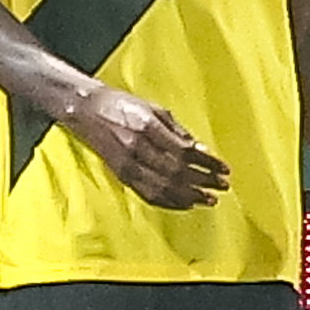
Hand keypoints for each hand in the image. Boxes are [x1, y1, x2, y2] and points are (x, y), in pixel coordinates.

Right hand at [63, 84, 228, 208]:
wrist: (84, 109)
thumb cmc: (121, 105)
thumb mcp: (154, 109)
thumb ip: (177, 131)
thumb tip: (201, 151)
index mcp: (147, 127)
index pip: (185, 152)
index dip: (208, 163)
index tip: (224, 170)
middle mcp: (137, 148)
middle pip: (176, 172)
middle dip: (203, 181)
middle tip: (222, 187)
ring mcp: (126, 163)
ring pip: (163, 187)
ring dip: (189, 196)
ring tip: (208, 200)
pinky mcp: (119, 174)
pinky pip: (146, 193)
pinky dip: (167, 202)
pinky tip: (184, 205)